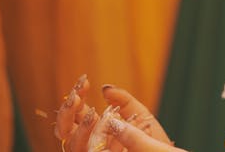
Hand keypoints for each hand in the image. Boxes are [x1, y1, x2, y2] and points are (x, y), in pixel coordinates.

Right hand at [55, 74, 185, 150]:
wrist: (161, 148)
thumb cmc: (148, 132)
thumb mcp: (136, 110)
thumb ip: (121, 99)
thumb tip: (105, 88)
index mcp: (92, 126)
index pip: (73, 113)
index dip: (74, 96)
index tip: (84, 80)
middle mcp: (89, 141)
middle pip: (64, 131)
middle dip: (67, 113)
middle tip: (75, 96)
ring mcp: (96, 151)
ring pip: (76, 145)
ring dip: (82, 128)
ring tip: (92, 113)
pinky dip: (108, 140)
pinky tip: (116, 125)